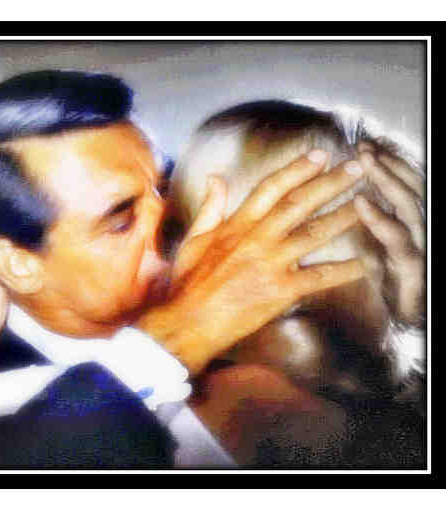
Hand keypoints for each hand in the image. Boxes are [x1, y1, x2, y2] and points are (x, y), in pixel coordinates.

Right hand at [139, 150, 365, 373]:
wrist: (189, 321)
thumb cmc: (188, 284)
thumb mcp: (194, 239)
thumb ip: (210, 207)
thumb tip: (217, 178)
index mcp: (236, 225)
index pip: (271, 188)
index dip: (297, 169)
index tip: (319, 155)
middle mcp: (257, 239)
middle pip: (299, 204)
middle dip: (330, 183)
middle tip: (356, 167)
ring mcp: (270, 264)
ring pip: (313, 234)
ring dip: (343, 217)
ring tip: (369, 205)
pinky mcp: (280, 290)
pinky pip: (318, 277)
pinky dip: (343, 270)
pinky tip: (364, 263)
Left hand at [356, 142, 424, 326]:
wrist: (409, 318)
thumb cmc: (394, 281)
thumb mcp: (381, 246)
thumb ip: (375, 222)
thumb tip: (358, 196)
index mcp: (412, 222)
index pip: (405, 184)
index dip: (389, 163)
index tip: (367, 145)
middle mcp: (420, 228)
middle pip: (409, 187)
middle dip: (388, 163)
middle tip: (364, 146)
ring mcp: (420, 244)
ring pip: (407, 204)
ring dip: (385, 180)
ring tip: (364, 161)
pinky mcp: (413, 265)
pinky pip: (396, 237)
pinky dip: (378, 217)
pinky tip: (361, 201)